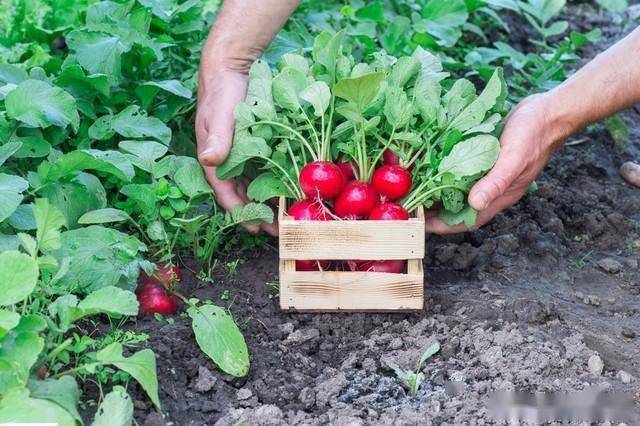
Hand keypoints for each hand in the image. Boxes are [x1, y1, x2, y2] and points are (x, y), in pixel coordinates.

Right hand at [196, 69, 278, 235]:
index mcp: (213, 160)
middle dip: (257, 214)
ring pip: (250, 187)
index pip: (226, 194)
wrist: (230, 69)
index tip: (258, 228)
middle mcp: (225, 162)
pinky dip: (270, 184)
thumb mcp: (221, 114)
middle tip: (278, 230)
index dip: (241, 213)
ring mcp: (237, 156)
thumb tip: (210, 161)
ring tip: (284, 217)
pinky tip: (285, 192)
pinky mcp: (250, 148)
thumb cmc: (223, 92)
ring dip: (265, 202)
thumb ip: (218, 138)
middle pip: (240, 196)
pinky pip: (259, 172)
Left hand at [425, 93, 567, 233]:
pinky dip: (444, 171)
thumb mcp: (514, 158)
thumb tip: (475, 204)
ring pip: (457, 189)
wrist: (548, 111)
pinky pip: (460, 170)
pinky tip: (428, 165)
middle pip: (457, 207)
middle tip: (410, 205)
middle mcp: (491, 188)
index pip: (467, 220)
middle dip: (434, 210)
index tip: (420, 224)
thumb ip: (495, 182)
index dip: (443, 225)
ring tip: (413, 188)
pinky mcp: (483, 158)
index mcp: (500, 195)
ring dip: (436, 190)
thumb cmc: (534, 134)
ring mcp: (487, 173)